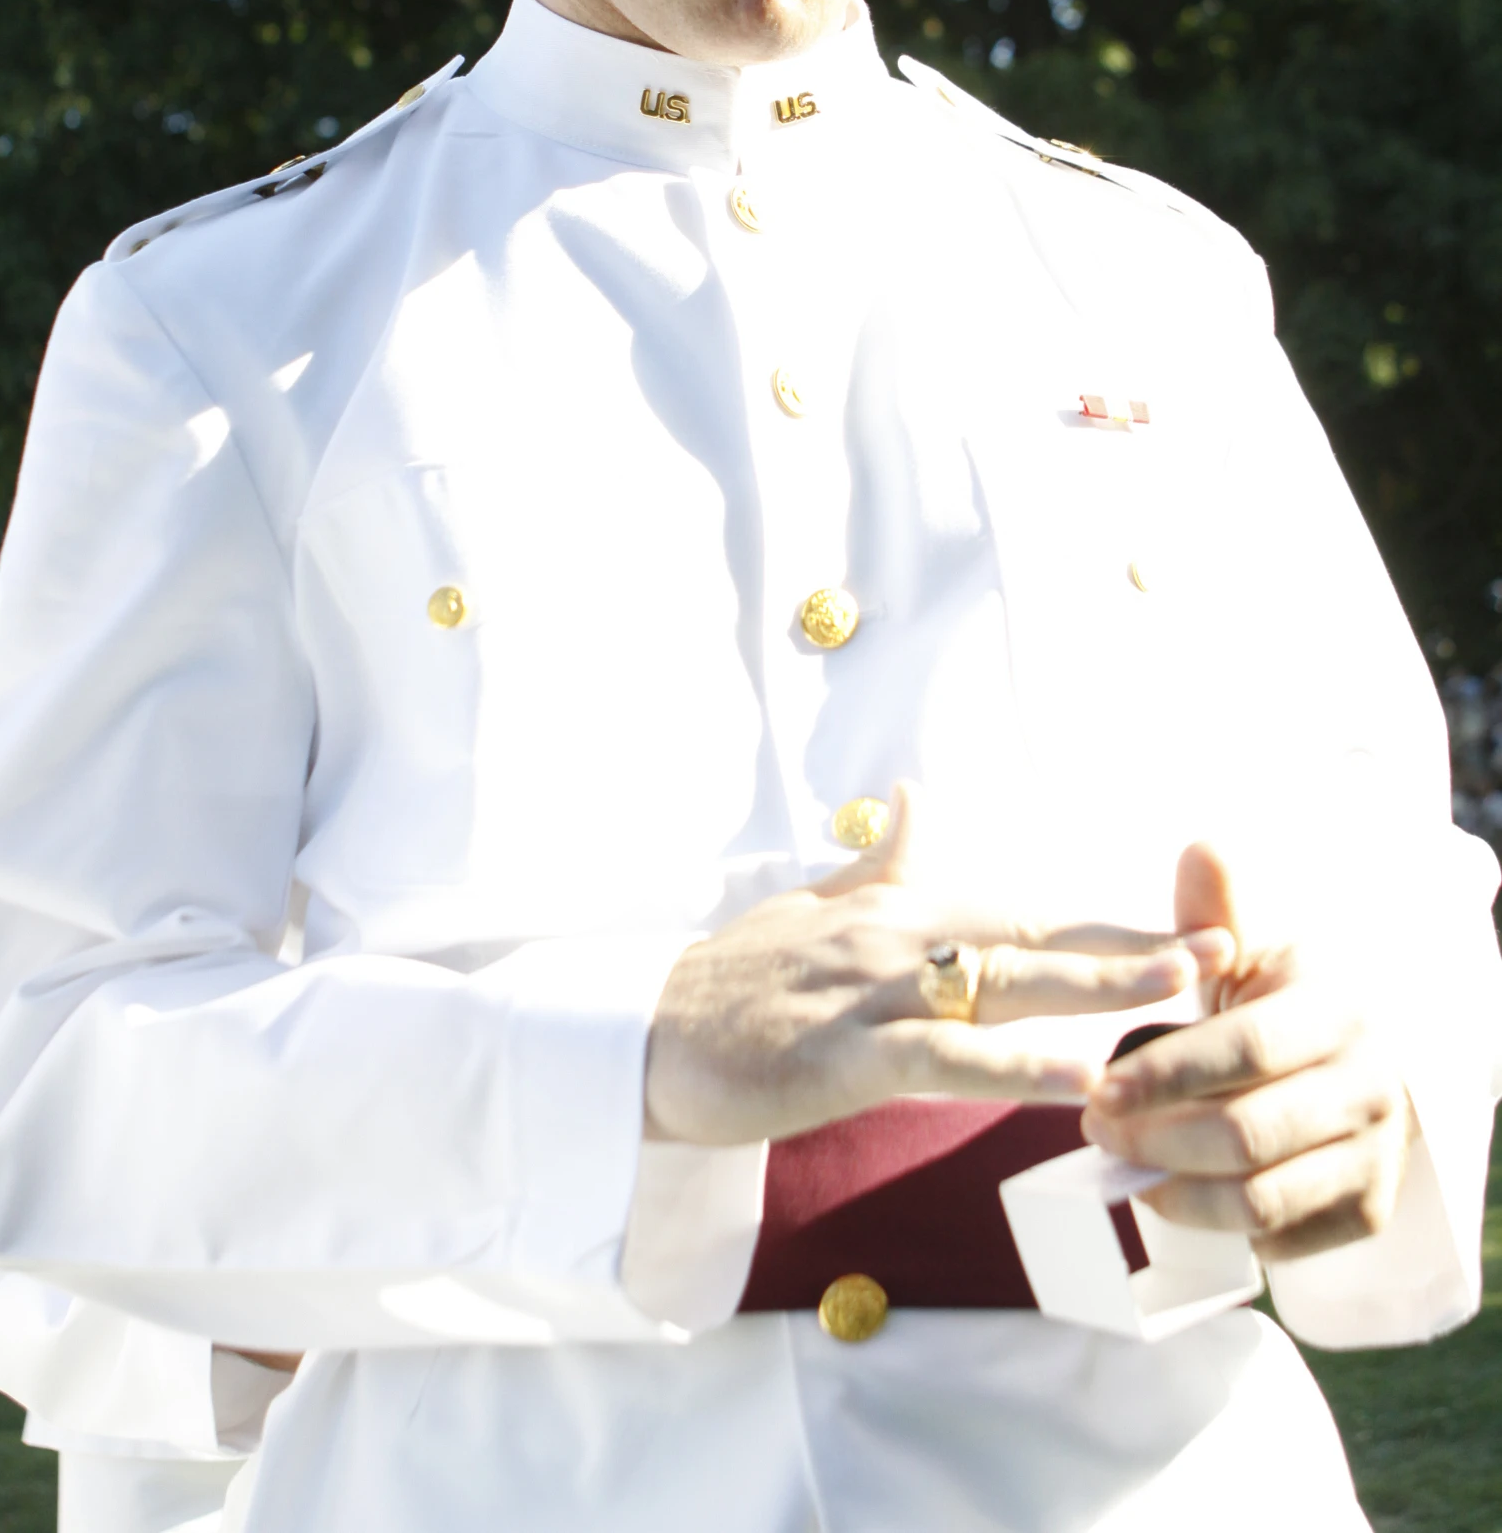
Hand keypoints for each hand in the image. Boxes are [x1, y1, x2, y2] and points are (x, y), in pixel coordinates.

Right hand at [644, 785, 1233, 1146]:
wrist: (649, 1030)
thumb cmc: (739, 978)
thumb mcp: (815, 909)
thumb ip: (880, 860)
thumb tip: (918, 794)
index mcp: (903, 909)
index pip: (1029, 911)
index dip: (1115, 917)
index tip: (1197, 922)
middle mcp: (900, 937)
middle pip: (1037, 936)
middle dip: (1134, 942)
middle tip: (1225, 944)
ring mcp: (873, 992)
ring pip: (1003, 987)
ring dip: (1096, 986)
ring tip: (1179, 992)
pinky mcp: (844, 1054)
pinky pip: (943, 1059)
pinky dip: (1014, 1068)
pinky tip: (1076, 1080)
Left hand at [1081, 843, 1415, 1260]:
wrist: (1363, 1061)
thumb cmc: (1288, 1002)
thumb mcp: (1257, 949)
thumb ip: (1218, 913)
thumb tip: (1201, 849)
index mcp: (1336, 1014)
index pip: (1247, 1049)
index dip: (1169, 1072)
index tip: (1100, 1085)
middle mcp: (1368, 1089)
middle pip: (1248, 1132)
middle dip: (1157, 1137)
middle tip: (1097, 1127)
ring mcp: (1372, 1156)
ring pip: (1260, 1198)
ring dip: (1175, 1189)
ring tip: (1122, 1163)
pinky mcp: (1364, 1211)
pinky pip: (1280, 1238)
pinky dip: (1218, 1225)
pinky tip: (1175, 1192)